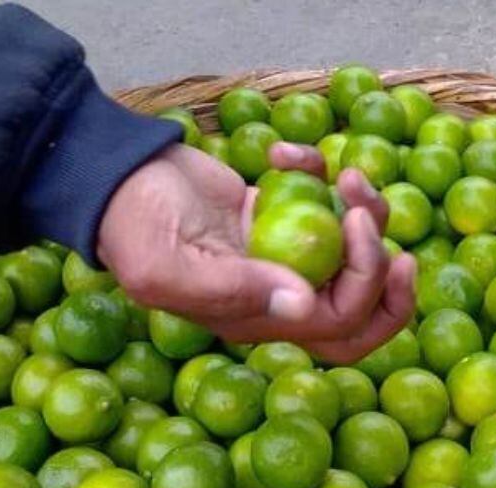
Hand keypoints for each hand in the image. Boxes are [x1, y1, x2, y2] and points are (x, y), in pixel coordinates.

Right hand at [97, 142, 415, 363]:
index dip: (368, 286)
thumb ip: (235, 289)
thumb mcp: (169, 266)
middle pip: (361, 306)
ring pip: (352, 252)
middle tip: (372, 214)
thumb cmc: (132, 224)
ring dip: (364, 210)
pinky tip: (283, 152)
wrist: (110, 176)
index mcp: (257, 321)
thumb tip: (303, 304)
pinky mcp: (276, 214)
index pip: (340, 326)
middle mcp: (277, 296)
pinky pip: (320, 202)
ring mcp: (280, 255)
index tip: (358, 226)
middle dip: (385, 266)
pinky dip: (317, 172)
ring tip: (346, 172)